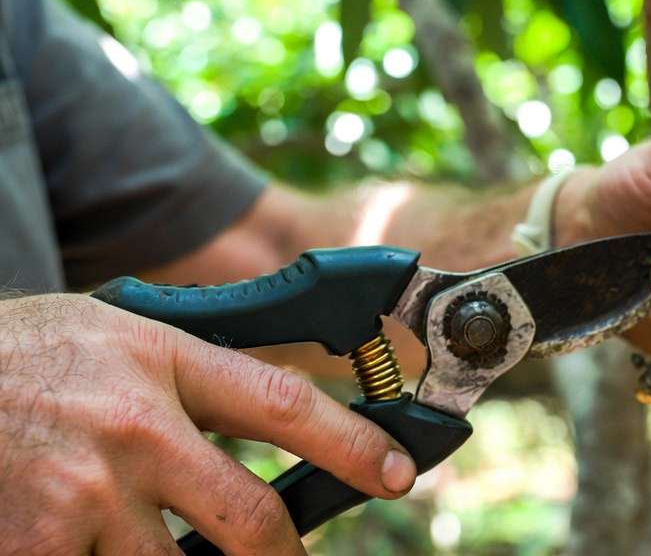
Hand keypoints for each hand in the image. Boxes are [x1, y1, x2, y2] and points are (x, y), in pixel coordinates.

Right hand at [0, 295, 416, 554]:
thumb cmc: (25, 356)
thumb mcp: (117, 334)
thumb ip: (195, 372)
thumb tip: (275, 412)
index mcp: (161, 362)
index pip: (284, 404)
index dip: (352, 444)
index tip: (397, 472)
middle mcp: (134, 431)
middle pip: (251, 519)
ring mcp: (85, 497)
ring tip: (139, 531)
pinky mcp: (37, 548)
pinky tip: (81, 535)